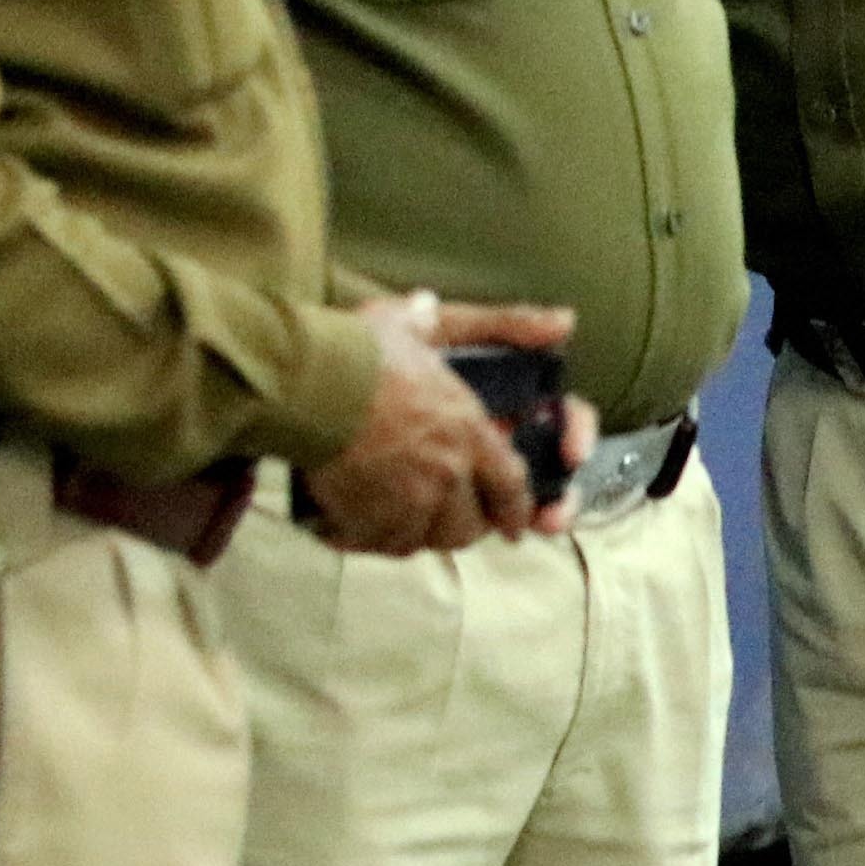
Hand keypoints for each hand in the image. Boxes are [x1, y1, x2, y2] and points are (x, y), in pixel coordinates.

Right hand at [304, 294, 569, 555]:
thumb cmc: (360, 349)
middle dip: (464, 525)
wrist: (302, 382)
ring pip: (427, 540)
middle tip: (449, 520)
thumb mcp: (432, 323)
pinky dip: (376, 537)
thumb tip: (562, 322)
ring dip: (419, 533)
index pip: (510, 487)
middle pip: (469, 526)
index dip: (516, 510)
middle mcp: (447, 473)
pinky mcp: (368, 519)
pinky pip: (382, 544)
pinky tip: (362, 523)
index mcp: (468, 432)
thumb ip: (498, 326)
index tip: (517, 525)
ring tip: (403, 520)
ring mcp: (408, 501)